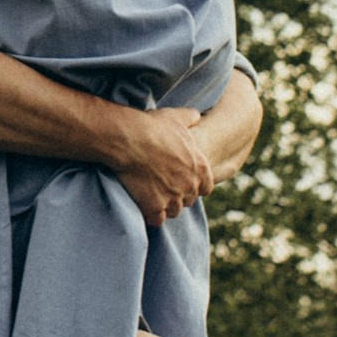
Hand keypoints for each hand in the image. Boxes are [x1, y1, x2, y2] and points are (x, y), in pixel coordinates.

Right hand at [105, 103, 212, 226]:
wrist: (129, 139)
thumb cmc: (152, 127)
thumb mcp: (176, 117)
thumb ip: (190, 118)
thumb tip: (196, 116)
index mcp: (200, 167)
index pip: (206, 187)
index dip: (194, 185)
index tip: (182, 181)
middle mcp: (190, 186)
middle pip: (189, 200)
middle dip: (178, 195)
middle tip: (163, 187)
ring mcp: (173, 198)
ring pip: (173, 211)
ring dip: (165, 206)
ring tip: (151, 196)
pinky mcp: (154, 207)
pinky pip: (157, 220)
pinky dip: (150, 215)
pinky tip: (143, 205)